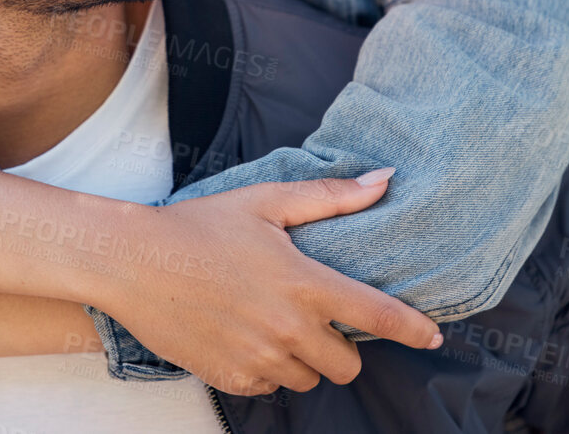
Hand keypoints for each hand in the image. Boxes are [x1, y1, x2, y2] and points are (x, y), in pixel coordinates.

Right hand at [94, 171, 442, 395]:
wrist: (134, 262)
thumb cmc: (201, 225)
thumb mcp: (267, 201)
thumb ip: (331, 198)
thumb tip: (383, 181)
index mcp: (305, 284)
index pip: (378, 316)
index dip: (413, 329)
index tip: (434, 336)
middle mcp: (289, 329)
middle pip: (348, 364)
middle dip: (344, 346)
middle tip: (319, 318)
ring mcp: (260, 359)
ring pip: (311, 379)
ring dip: (306, 360)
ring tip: (278, 324)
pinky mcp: (232, 378)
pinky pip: (272, 388)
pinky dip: (270, 369)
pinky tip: (248, 337)